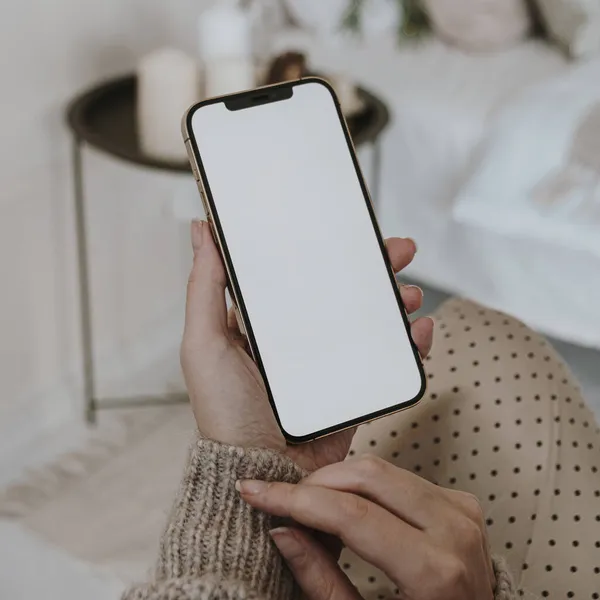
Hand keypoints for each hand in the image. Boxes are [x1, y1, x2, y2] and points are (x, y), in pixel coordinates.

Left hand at [181, 220, 433, 471]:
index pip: (303, 275)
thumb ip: (205, 287)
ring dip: (395, 301)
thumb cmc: (226, 414)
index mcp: (267, 323)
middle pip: (344, 292)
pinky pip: (387, 360)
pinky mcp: (353, 389)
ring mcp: (330, 364)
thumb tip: (201, 231)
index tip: (349, 231)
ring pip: (371, 321)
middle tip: (396, 253)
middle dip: (374, 269)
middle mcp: (301, 339)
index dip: (328, 250)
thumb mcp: (205, 343)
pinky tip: (418, 331)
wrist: (262, 471)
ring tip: (407, 294)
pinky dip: (409, 343)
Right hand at [238, 457, 494, 599]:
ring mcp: (461, 512)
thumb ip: (321, 579)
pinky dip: (365, 485)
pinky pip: (401, 476)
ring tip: (309, 504)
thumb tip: (284, 533)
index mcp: (435, 571)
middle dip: (315, 482)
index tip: (258, 491)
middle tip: (281, 499)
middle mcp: (454, 532)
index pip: (351, 515)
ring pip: (382, 468)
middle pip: (367, 476)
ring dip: (337, 479)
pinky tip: (346, 505)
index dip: (296, 499)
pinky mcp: (460, 503)